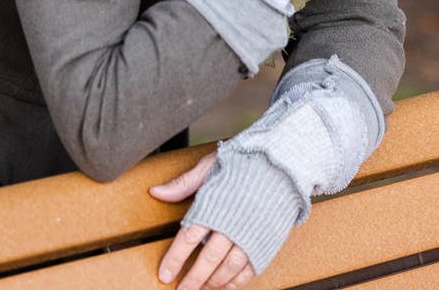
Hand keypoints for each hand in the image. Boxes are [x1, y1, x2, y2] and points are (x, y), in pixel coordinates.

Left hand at [150, 152, 255, 289]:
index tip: (165, 275)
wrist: (283, 164)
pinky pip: (249, 270)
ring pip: (227, 269)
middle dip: (192, 279)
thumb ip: (183, 183)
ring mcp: (250, 236)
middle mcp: (231, 224)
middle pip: (207, 260)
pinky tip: (226, 285)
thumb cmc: (245, 161)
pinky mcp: (265, 242)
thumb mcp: (211, 165)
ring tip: (202, 289)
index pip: (188, 238)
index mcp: (214, 205)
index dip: (175, 259)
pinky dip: (235, 282)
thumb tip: (156, 192)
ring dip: (213, 282)